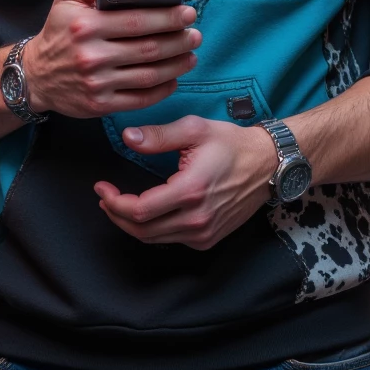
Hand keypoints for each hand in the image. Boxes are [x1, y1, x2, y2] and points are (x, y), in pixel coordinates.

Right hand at [23, 0, 200, 118]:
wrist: (35, 75)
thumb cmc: (58, 32)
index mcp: (86, 25)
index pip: (136, 21)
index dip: (167, 17)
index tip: (187, 13)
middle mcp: (91, 55)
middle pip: (147, 48)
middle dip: (178, 41)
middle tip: (195, 35)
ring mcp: (96, 83)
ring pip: (147, 75)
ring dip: (176, 65)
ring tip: (191, 55)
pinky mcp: (100, 105)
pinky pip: (139, 99)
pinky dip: (161, 90)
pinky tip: (173, 79)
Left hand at [94, 117, 274, 249]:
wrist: (268, 165)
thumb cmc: (232, 144)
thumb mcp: (195, 129)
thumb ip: (158, 135)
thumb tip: (128, 138)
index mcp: (190, 191)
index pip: (139, 210)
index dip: (114, 202)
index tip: (101, 188)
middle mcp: (197, 218)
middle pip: (142, 230)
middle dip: (116, 215)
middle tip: (105, 197)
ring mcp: (203, 232)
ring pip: (154, 238)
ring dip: (131, 224)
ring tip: (118, 205)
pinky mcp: (208, 238)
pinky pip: (171, 239)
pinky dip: (153, 230)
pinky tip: (147, 214)